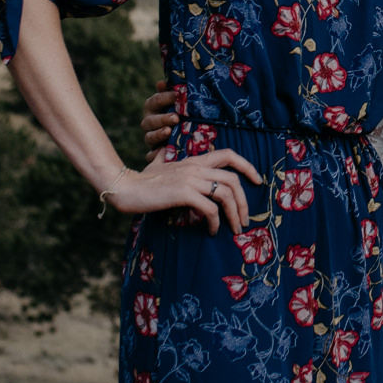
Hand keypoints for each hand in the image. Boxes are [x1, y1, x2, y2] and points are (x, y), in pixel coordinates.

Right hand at [102, 145, 262, 233]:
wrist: (125, 187)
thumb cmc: (141, 179)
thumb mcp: (157, 164)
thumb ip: (164, 158)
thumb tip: (160, 151)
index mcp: (194, 160)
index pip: (228, 154)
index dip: (247, 166)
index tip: (257, 181)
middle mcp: (195, 167)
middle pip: (233, 180)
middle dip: (244, 202)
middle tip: (245, 220)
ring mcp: (190, 179)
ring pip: (225, 194)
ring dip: (235, 214)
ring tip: (234, 229)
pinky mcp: (183, 193)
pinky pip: (209, 208)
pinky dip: (215, 222)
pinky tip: (211, 230)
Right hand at [140, 80, 181, 151]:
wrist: (187, 135)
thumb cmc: (183, 113)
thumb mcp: (180, 102)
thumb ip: (173, 91)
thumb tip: (162, 82)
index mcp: (153, 108)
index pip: (154, 101)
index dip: (165, 97)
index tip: (177, 95)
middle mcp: (150, 123)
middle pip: (150, 120)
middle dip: (162, 118)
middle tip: (176, 118)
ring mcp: (151, 138)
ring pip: (149, 137)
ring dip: (158, 134)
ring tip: (169, 131)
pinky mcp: (154, 153)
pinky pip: (151, 155)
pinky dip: (155, 155)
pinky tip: (163, 152)